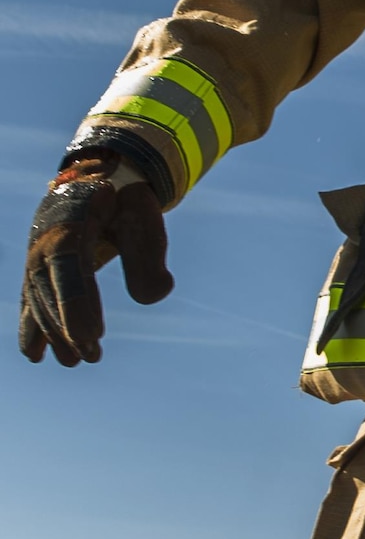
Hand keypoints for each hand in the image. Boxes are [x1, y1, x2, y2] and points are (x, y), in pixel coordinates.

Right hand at [19, 154, 172, 365]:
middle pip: (50, 289)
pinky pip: (32, 299)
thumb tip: (158, 294)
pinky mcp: (39, 266)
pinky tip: (36, 356)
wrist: (102, 177)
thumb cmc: (127, 198)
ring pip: (39, 299)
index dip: (77, 302)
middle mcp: (45, 239)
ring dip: (55, 333)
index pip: (69, 266)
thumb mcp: (145, 216)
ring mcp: (37, 253)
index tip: (91, 335)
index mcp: (72, 221)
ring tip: (77, 362)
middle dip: (66, 327)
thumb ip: (150, 253)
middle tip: (90, 357)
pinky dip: (34, 326)